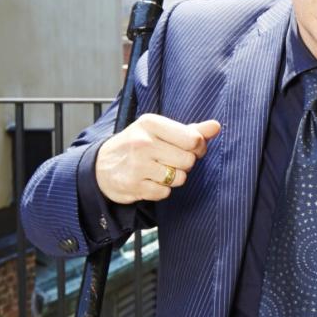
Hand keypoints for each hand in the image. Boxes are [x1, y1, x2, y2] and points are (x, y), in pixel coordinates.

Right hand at [95, 114, 220, 203]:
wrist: (100, 166)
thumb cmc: (137, 145)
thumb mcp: (160, 130)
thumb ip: (191, 130)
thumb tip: (216, 126)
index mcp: (151, 123)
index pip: (193, 139)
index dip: (198, 147)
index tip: (190, 148)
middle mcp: (143, 143)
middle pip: (188, 160)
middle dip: (185, 163)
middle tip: (171, 160)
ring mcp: (137, 165)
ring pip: (179, 178)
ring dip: (175, 177)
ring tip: (160, 170)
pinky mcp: (133, 186)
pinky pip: (166, 192)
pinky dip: (162, 190)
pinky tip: (150, 181)